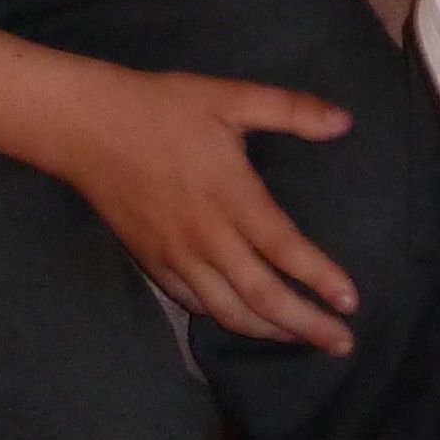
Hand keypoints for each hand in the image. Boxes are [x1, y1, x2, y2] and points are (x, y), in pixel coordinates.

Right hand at [48, 64, 361, 352]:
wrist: (88, 127)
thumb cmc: (164, 108)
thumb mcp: (231, 96)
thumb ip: (289, 110)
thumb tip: (344, 122)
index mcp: (232, 197)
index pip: (285, 250)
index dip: (321, 279)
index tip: (351, 302)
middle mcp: (206, 237)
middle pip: (261, 296)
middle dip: (305, 325)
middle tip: (342, 343)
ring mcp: (175, 256)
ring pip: (227, 310)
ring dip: (268, 330)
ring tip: (301, 338)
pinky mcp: (151, 262)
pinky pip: (192, 303)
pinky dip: (223, 317)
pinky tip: (242, 318)